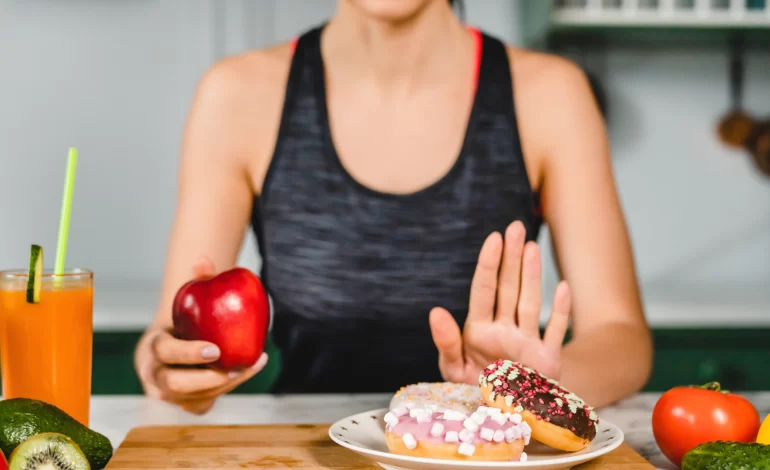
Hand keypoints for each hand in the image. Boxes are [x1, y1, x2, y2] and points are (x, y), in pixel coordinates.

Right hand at [134, 258, 267, 413]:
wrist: (179, 342)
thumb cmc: (187, 318)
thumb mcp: (190, 299)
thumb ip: (199, 279)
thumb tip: (204, 259)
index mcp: (153, 347)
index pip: (165, 353)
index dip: (188, 353)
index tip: (215, 349)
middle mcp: (156, 375)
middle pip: (174, 385)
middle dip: (205, 379)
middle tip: (234, 368)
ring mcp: (169, 395)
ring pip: (193, 400)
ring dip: (225, 386)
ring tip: (250, 365)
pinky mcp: (186, 404)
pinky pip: (204, 405)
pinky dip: (227, 392)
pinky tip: (249, 370)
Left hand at [429, 221, 571, 384]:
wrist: (504, 419)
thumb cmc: (474, 390)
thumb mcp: (453, 370)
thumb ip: (446, 342)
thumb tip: (436, 310)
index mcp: (479, 330)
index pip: (484, 291)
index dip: (488, 265)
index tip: (493, 238)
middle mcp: (504, 330)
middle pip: (508, 288)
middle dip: (511, 258)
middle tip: (515, 226)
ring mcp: (527, 342)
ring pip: (530, 303)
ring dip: (532, 276)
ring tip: (531, 246)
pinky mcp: (547, 360)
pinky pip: (555, 332)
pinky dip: (560, 312)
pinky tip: (563, 287)